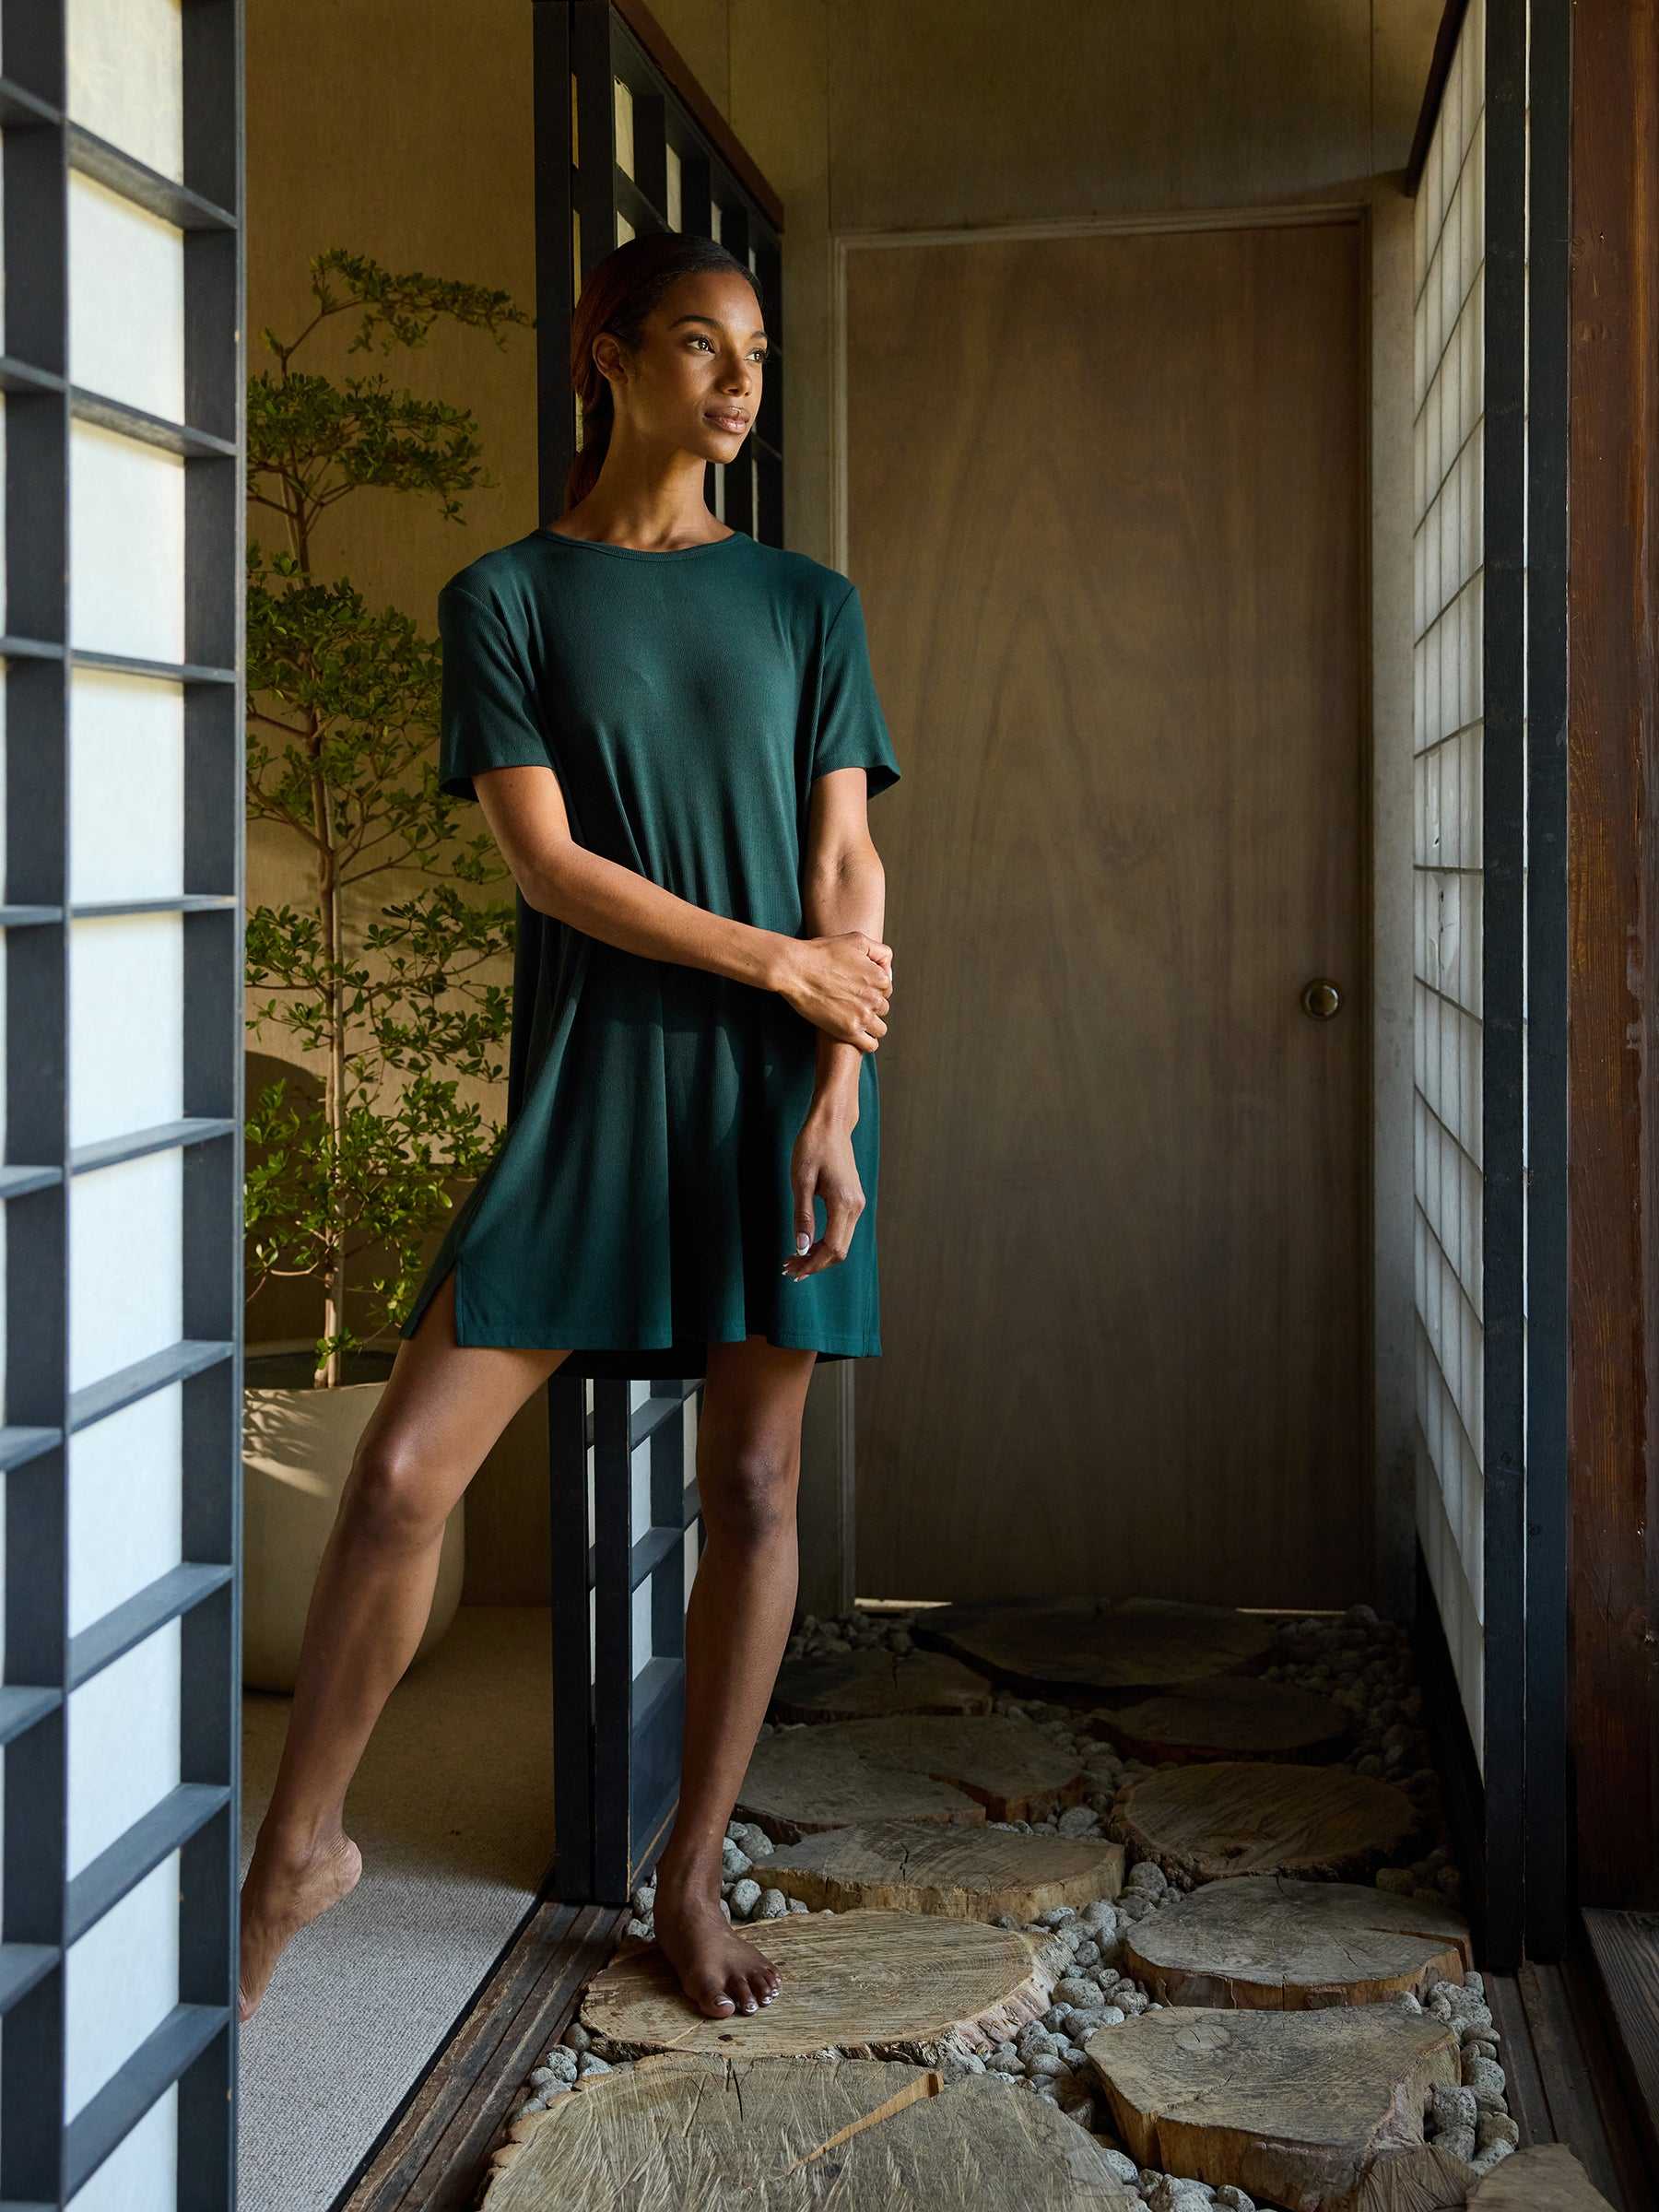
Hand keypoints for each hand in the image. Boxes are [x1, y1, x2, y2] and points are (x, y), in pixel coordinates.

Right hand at [773, 930, 892, 1050]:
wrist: (795, 969)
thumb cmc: (822, 953)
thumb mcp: (856, 940)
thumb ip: (879, 952)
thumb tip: (888, 972)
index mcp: (879, 977)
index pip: (886, 990)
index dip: (871, 988)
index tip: (856, 988)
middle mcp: (874, 998)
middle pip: (882, 1008)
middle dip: (869, 1005)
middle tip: (850, 1001)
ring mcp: (862, 1016)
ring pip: (880, 1028)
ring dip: (869, 1024)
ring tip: (853, 1018)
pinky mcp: (848, 1031)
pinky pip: (870, 1045)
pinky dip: (866, 1042)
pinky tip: (854, 1033)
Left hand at [782, 1108, 864, 1278]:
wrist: (832, 1124)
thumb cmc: (813, 1146)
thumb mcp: (801, 1180)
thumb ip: (803, 1216)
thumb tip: (800, 1248)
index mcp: (843, 1203)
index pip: (832, 1248)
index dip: (812, 1263)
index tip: (791, 1270)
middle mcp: (855, 1207)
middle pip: (839, 1251)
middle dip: (814, 1264)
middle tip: (788, 1269)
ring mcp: (857, 1204)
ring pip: (841, 1243)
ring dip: (819, 1255)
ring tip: (794, 1259)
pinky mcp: (853, 1200)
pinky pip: (841, 1231)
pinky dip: (825, 1243)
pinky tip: (807, 1244)